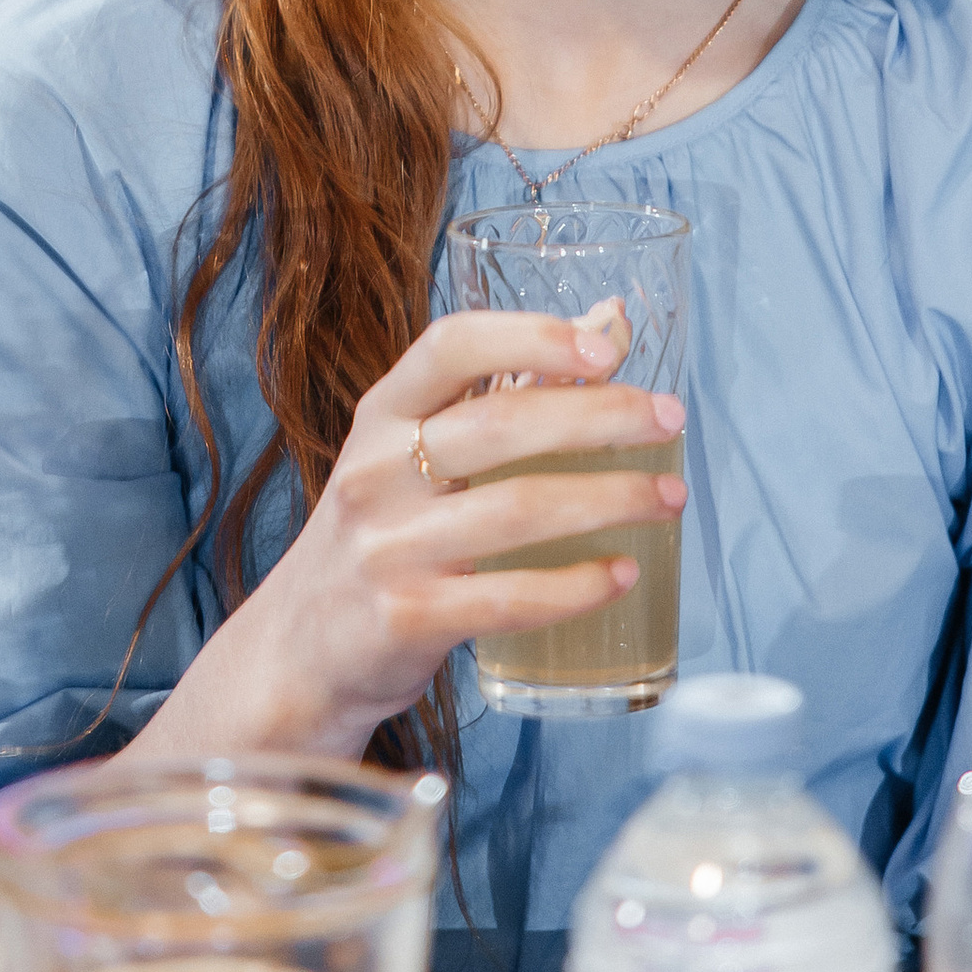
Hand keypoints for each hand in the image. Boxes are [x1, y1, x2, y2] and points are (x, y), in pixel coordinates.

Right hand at [127, 305, 684, 765]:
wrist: (300, 650)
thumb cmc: (382, 534)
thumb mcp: (416, 452)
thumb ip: (506, 389)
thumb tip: (610, 321)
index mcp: (379, 417)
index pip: (450, 346)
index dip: (531, 336)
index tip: (607, 347)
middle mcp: (375, 473)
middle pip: (501, 424)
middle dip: (602, 416)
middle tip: (670, 419)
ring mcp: (387, 549)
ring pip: (518, 509)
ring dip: (610, 498)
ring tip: (669, 496)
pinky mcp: (406, 619)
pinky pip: (509, 598)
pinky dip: (577, 585)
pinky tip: (624, 573)